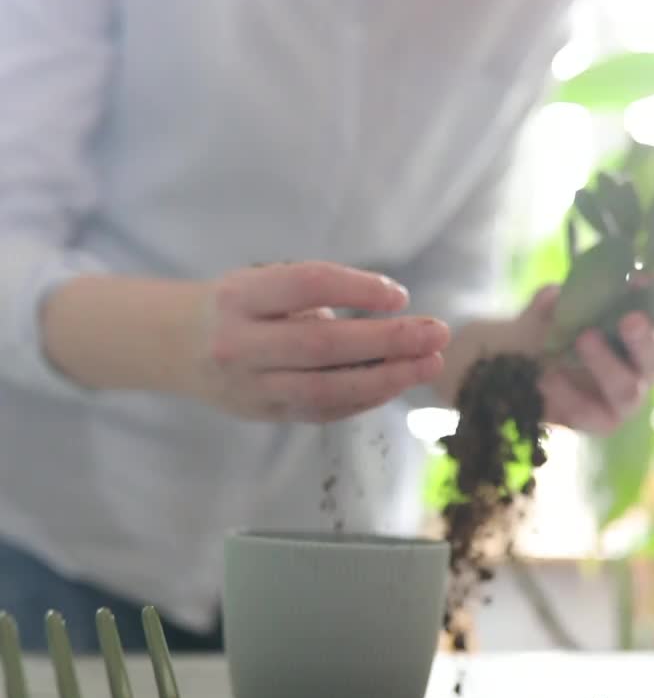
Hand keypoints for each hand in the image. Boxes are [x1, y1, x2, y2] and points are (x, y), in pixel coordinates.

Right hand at [194, 261, 448, 421]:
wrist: (173, 346)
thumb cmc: (235, 305)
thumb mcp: (260, 283)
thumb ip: (314, 297)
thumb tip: (389, 326)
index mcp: (240, 297)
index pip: (307, 285)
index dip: (358, 288)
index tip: (400, 294)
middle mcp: (241, 344)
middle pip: (323, 344)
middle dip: (388, 341)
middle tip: (436, 333)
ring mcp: (251, 387)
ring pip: (327, 388)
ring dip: (386, 378)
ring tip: (429, 364)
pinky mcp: (264, 414)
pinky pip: (323, 410)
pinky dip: (364, 397)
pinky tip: (396, 383)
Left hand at [517, 287, 653, 434]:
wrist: (520, 379)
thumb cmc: (547, 341)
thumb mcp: (544, 317)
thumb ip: (548, 304)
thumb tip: (553, 295)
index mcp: (638, 342)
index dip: (649, 302)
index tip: (638, 282)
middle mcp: (638, 373)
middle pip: (653, 361)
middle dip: (642, 340)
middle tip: (628, 319)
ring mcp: (621, 402)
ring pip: (626, 390)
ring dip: (606, 364)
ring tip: (582, 340)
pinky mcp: (598, 424)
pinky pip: (587, 413)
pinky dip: (567, 393)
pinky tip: (546, 377)